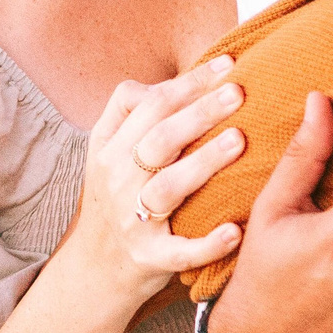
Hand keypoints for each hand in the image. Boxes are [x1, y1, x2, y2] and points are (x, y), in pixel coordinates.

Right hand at [71, 56, 250, 303]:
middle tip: (239, 92)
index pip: (147, 103)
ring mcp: (131, 220)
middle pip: (159, 138)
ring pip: (167, 187)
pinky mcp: (148, 257)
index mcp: (109, 148)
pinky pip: (179, 252)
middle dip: (200, 112)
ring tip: (239, 141)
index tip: (227, 64)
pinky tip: (234, 232)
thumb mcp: (109, 152)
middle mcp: (117, 179)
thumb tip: (186, 78)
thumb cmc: (116, 199)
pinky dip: (206, 244)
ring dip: (204, 163)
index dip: (186, 82)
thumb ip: (136, 115)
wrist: (93, 267)